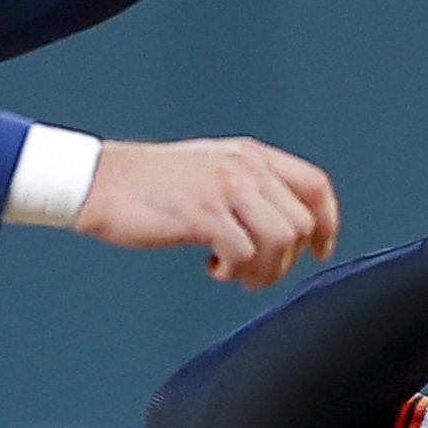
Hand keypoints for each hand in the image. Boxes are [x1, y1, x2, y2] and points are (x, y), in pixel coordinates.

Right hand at [78, 137, 340, 288]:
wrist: (100, 181)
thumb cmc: (151, 184)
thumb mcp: (211, 168)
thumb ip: (248, 186)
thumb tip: (283, 227)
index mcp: (250, 155)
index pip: (314, 186)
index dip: (327, 223)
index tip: (317, 251)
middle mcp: (244, 167)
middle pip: (300, 224)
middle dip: (283, 260)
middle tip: (253, 272)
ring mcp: (224, 188)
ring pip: (279, 241)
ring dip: (262, 269)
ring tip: (233, 272)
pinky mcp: (202, 214)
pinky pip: (243, 254)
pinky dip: (234, 271)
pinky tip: (212, 267)